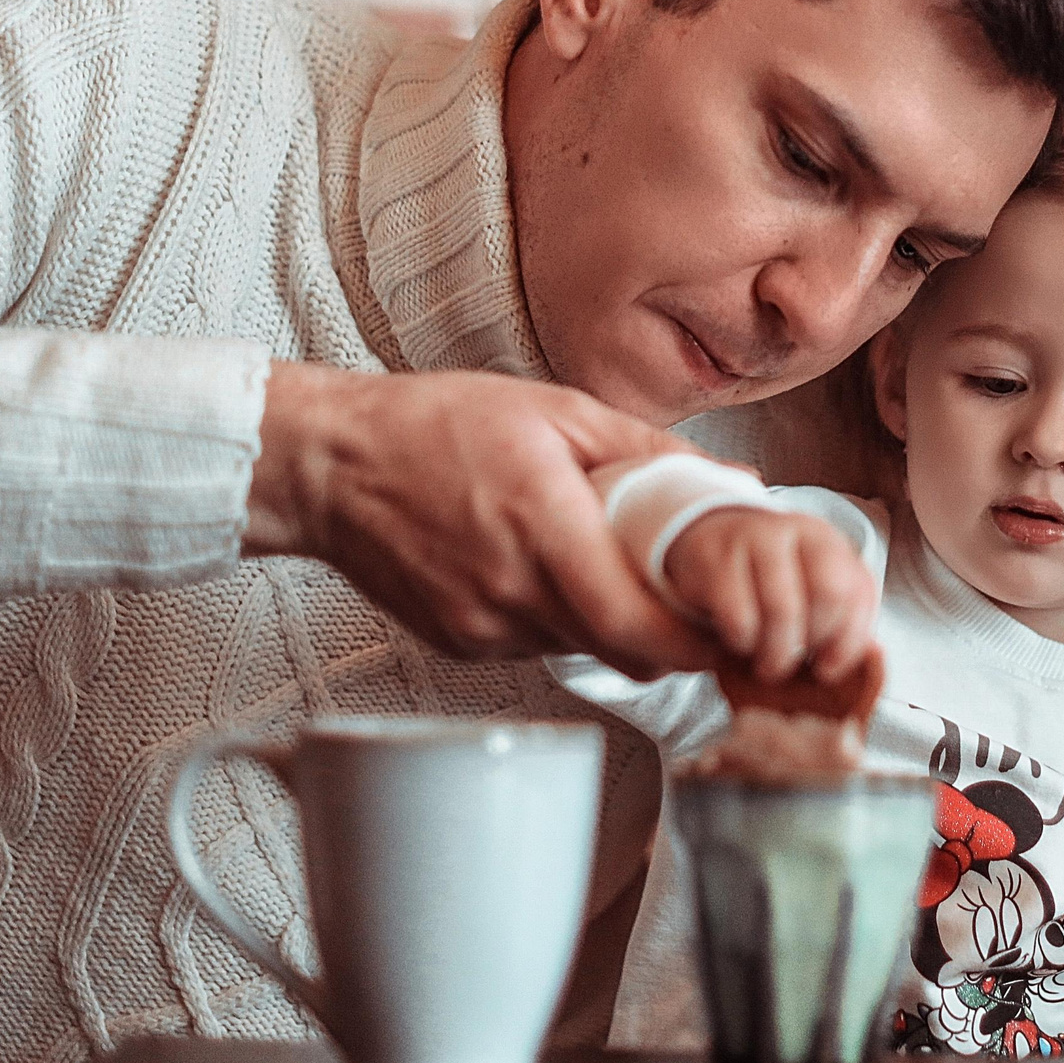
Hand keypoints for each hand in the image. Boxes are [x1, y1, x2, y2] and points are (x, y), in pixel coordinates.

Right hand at [246, 361, 716, 673]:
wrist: (331, 463)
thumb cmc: (435, 425)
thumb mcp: (558, 411)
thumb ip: (650, 452)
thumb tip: (732, 481)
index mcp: (544, 530)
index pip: (638, 628)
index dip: (693, 642)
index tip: (725, 626)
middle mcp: (512, 592)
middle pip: (620, 651)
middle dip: (665, 636)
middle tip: (687, 599)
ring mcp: (481, 626)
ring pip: (579, 649)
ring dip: (608, 622)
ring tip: (604, 565)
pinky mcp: (459, 642)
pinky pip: (533, 645)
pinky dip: (556, 619)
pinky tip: (541, 570)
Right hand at [662, 507, 880, 684]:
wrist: (705, 541)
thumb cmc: (766, 581)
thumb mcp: (807, 590)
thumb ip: (840, 621)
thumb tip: (874, 657)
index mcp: (827, 540)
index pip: (858, 590)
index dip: (849, 641)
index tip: (828, 669)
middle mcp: (796, 530)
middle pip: (830, 593)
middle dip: (815, 641)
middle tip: (796, 664)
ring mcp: (754, 538)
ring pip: (784, 609)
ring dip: (777, 653)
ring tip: (767, 665)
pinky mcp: (715, 557)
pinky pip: (740, 617)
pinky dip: (743, 642)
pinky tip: (740, 642)